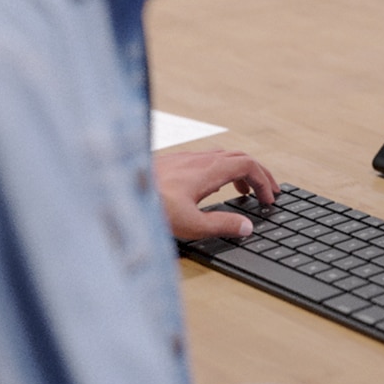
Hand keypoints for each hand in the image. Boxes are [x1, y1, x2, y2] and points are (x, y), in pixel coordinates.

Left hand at [155, 149, 279, 239]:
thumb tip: (246, 226)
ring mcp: (184, 159)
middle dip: (258, 173)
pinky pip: (205, 160)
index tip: (269, 198)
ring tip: (243, 190)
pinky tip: (210, 187)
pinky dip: (220, 171)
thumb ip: (222, 225)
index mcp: (208, 170)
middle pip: (240, 157)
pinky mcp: (172, 164)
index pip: (249, 166)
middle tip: (267, 190)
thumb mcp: (191, 224)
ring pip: (222, 157)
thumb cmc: (148, 207)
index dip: (264, 181)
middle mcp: (198, 159)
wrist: (114, 193)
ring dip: (239, 171)